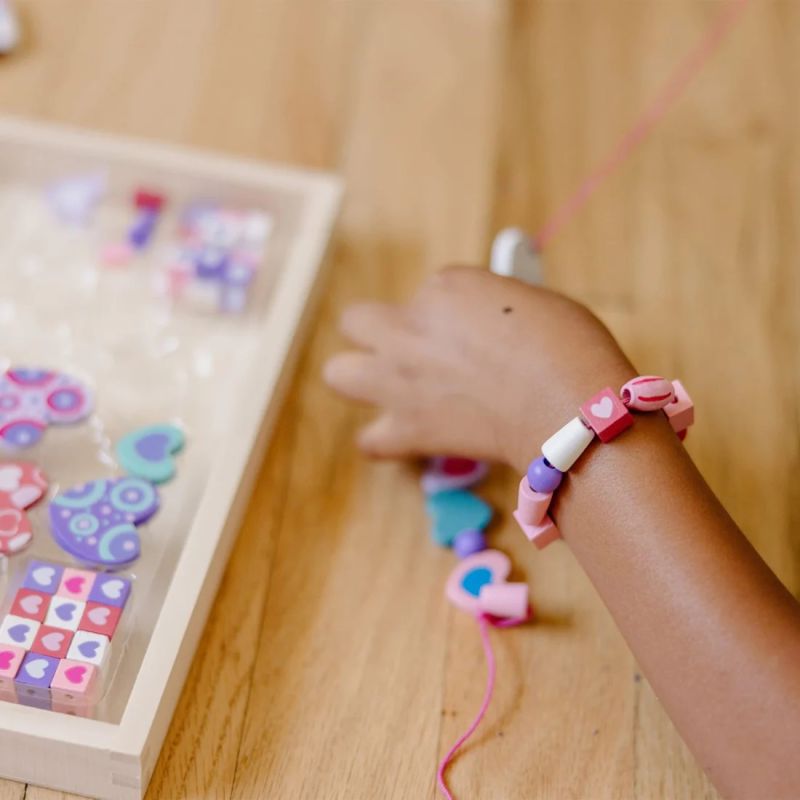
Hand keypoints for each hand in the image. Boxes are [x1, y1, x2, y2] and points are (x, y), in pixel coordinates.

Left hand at [324, 266, 634, 470]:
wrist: (567, 404)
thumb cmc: (567, 346)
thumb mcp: (531, 301)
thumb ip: (495, 307)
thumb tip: (489, 322)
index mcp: (443, 288)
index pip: (432, 292)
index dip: (455, 314)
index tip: (481, 331)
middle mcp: (409, 329)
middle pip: (356, 320)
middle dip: (378, 332)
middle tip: (414, 350)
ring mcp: (400, 380)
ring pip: (339, 373)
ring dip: (362, 378)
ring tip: (394, 389)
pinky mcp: (408, 429)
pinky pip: (370, 440)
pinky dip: (384, 440)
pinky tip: (408, 435)